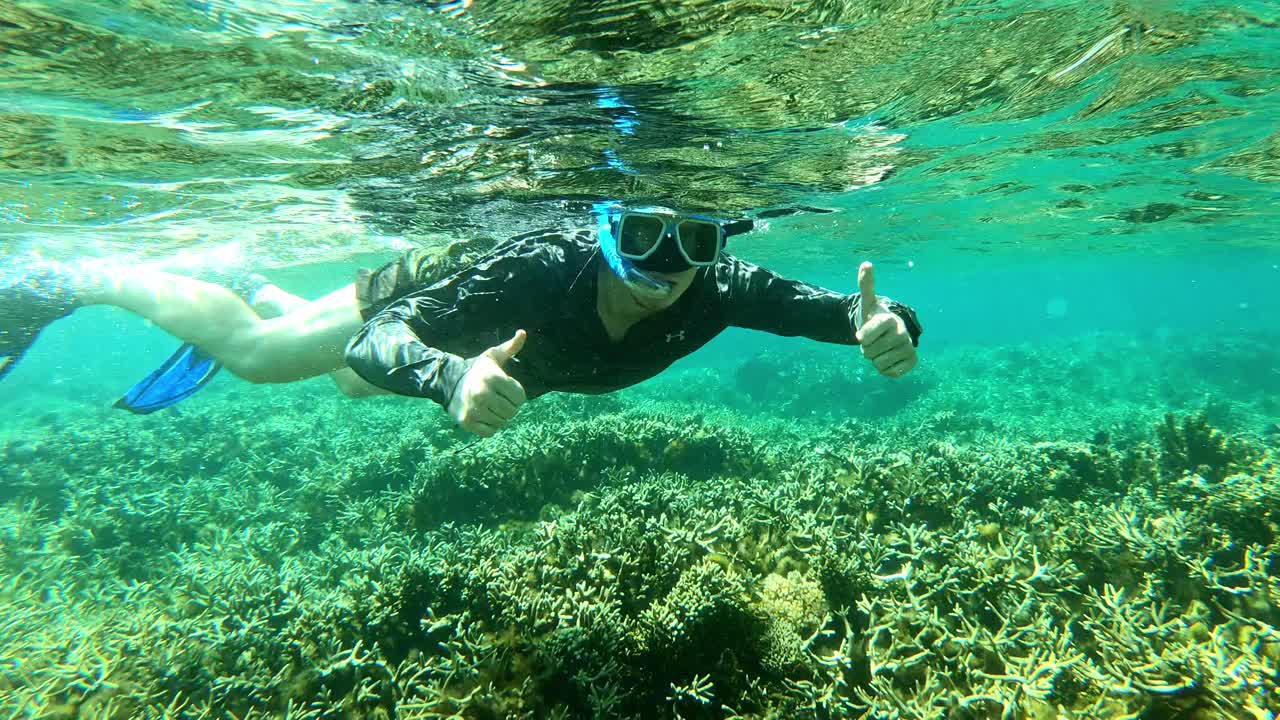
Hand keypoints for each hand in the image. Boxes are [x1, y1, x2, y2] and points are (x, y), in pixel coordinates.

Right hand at [448, 330, 528, 436]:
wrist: (448, 382)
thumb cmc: (477, 370)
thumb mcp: (492, 356)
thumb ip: (510, 347)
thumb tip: (522, 333)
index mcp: (492, 377)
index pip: (520, 398)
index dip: (517, 395)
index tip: (507, 390)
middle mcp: (482, 393)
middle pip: (512, 412)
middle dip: (509, 407)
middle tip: (499, 399)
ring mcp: (474, 409)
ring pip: (502, 422)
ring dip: (500, 417)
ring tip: (491, 406)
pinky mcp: (467, 422)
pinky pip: (490, 432)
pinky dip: (490, 427)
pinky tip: (485, 416)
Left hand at [856, 262, 915, 377]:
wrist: (889, 333)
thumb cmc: (874, 318)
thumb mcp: (867, 302)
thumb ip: (865, 285)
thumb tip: (866, 263)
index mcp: (889, 319)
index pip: (865, 337)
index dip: (861, 338)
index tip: (862, 334)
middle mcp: (903, 333)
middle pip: (869, 353)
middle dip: (866, 349)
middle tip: (873, 340)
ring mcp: (909, 348)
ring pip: (878, 364)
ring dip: (875, 358)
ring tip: (881, 348)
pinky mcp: (912, 362)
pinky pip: (889, 373)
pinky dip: (885, 368)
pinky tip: (889, 357)